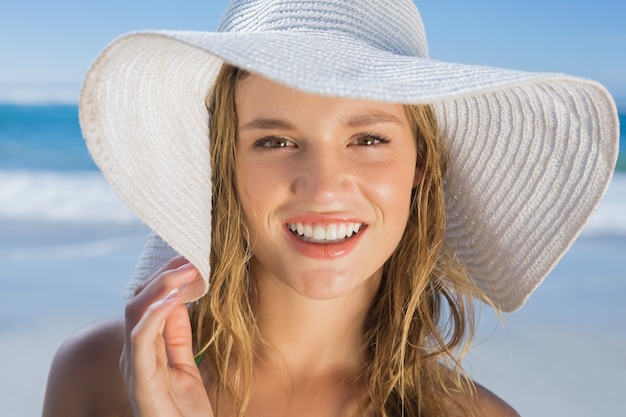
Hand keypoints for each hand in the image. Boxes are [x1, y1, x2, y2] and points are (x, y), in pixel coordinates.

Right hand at [120, 257, 212, 416]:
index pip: (148, 301)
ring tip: (186, 269)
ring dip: (161, 285)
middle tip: (192, 257)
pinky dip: (154, 314)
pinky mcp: (140, 380)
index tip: (191, 258)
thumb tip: (178, 299)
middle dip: (164, 274)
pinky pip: (140, 339)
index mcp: (145, 348)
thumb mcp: (186, 364)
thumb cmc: (186, 411)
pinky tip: (174, 298)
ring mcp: (134, 365)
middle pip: (139, 300)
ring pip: (136, 311)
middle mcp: (134, 353)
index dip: (167, 277)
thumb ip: (178, 335)